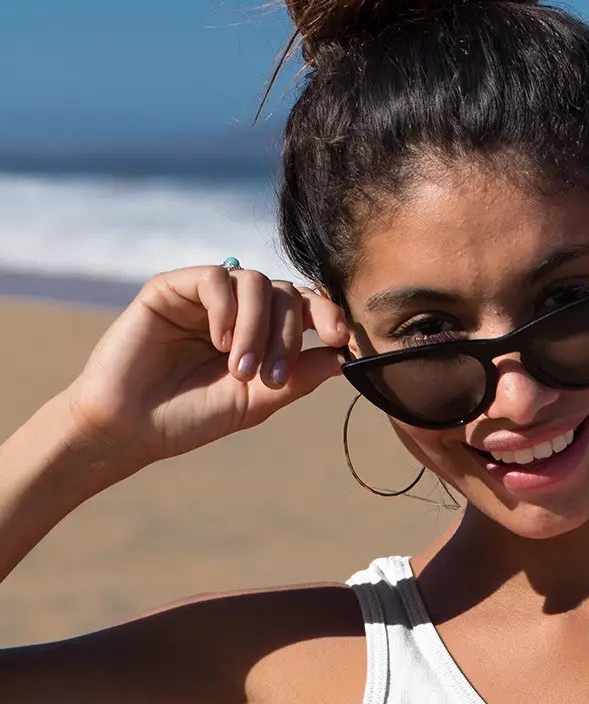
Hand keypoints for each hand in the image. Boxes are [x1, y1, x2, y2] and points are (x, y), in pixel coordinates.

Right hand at [61, 265, 351, 470]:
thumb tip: (341, 355)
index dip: (327, 314)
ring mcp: (204, 296)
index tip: (340, 338)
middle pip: (284, 293)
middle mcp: (236, 310)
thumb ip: (298, 377)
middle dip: (287, 334)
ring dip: (257, 327)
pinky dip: (227, 309)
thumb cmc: (191, 418)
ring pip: (254, 282)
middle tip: (271, 379)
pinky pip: (216, 277)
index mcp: (261, 334)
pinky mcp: (172, 287)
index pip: (303, 307)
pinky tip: (219, 343)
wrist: (133, 426)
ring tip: (240, 370)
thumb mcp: (256, 402)